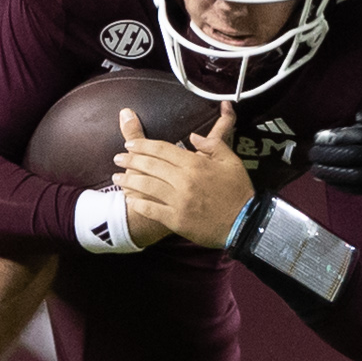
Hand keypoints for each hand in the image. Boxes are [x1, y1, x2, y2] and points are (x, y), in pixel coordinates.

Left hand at [113, 103, 255, 246]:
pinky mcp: (176, 220)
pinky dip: (138, 203)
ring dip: (128, 181)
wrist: (244, 223)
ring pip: (146, 187)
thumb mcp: (232, 161)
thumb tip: (192, 137)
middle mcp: (184, 181)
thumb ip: (213, 144)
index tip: (130, 144)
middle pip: (150, 166)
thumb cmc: (239, 191)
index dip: (143, 145)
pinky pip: (151, 209)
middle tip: (118, 158)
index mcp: (196, 164)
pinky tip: (129, 199)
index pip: (162, 149)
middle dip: (130, 160)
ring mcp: (178, 202)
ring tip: (116, 178)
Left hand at [311, 107, 361, 194]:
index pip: (355, 136)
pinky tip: (334, 184)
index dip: (334, 138)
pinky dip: (347, 187)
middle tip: (311, 154)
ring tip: (316, 171)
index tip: (318, 138)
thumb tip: (356, 118)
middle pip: (350, 156)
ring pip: (355, 175)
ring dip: (332, 174)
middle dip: (328, 156)